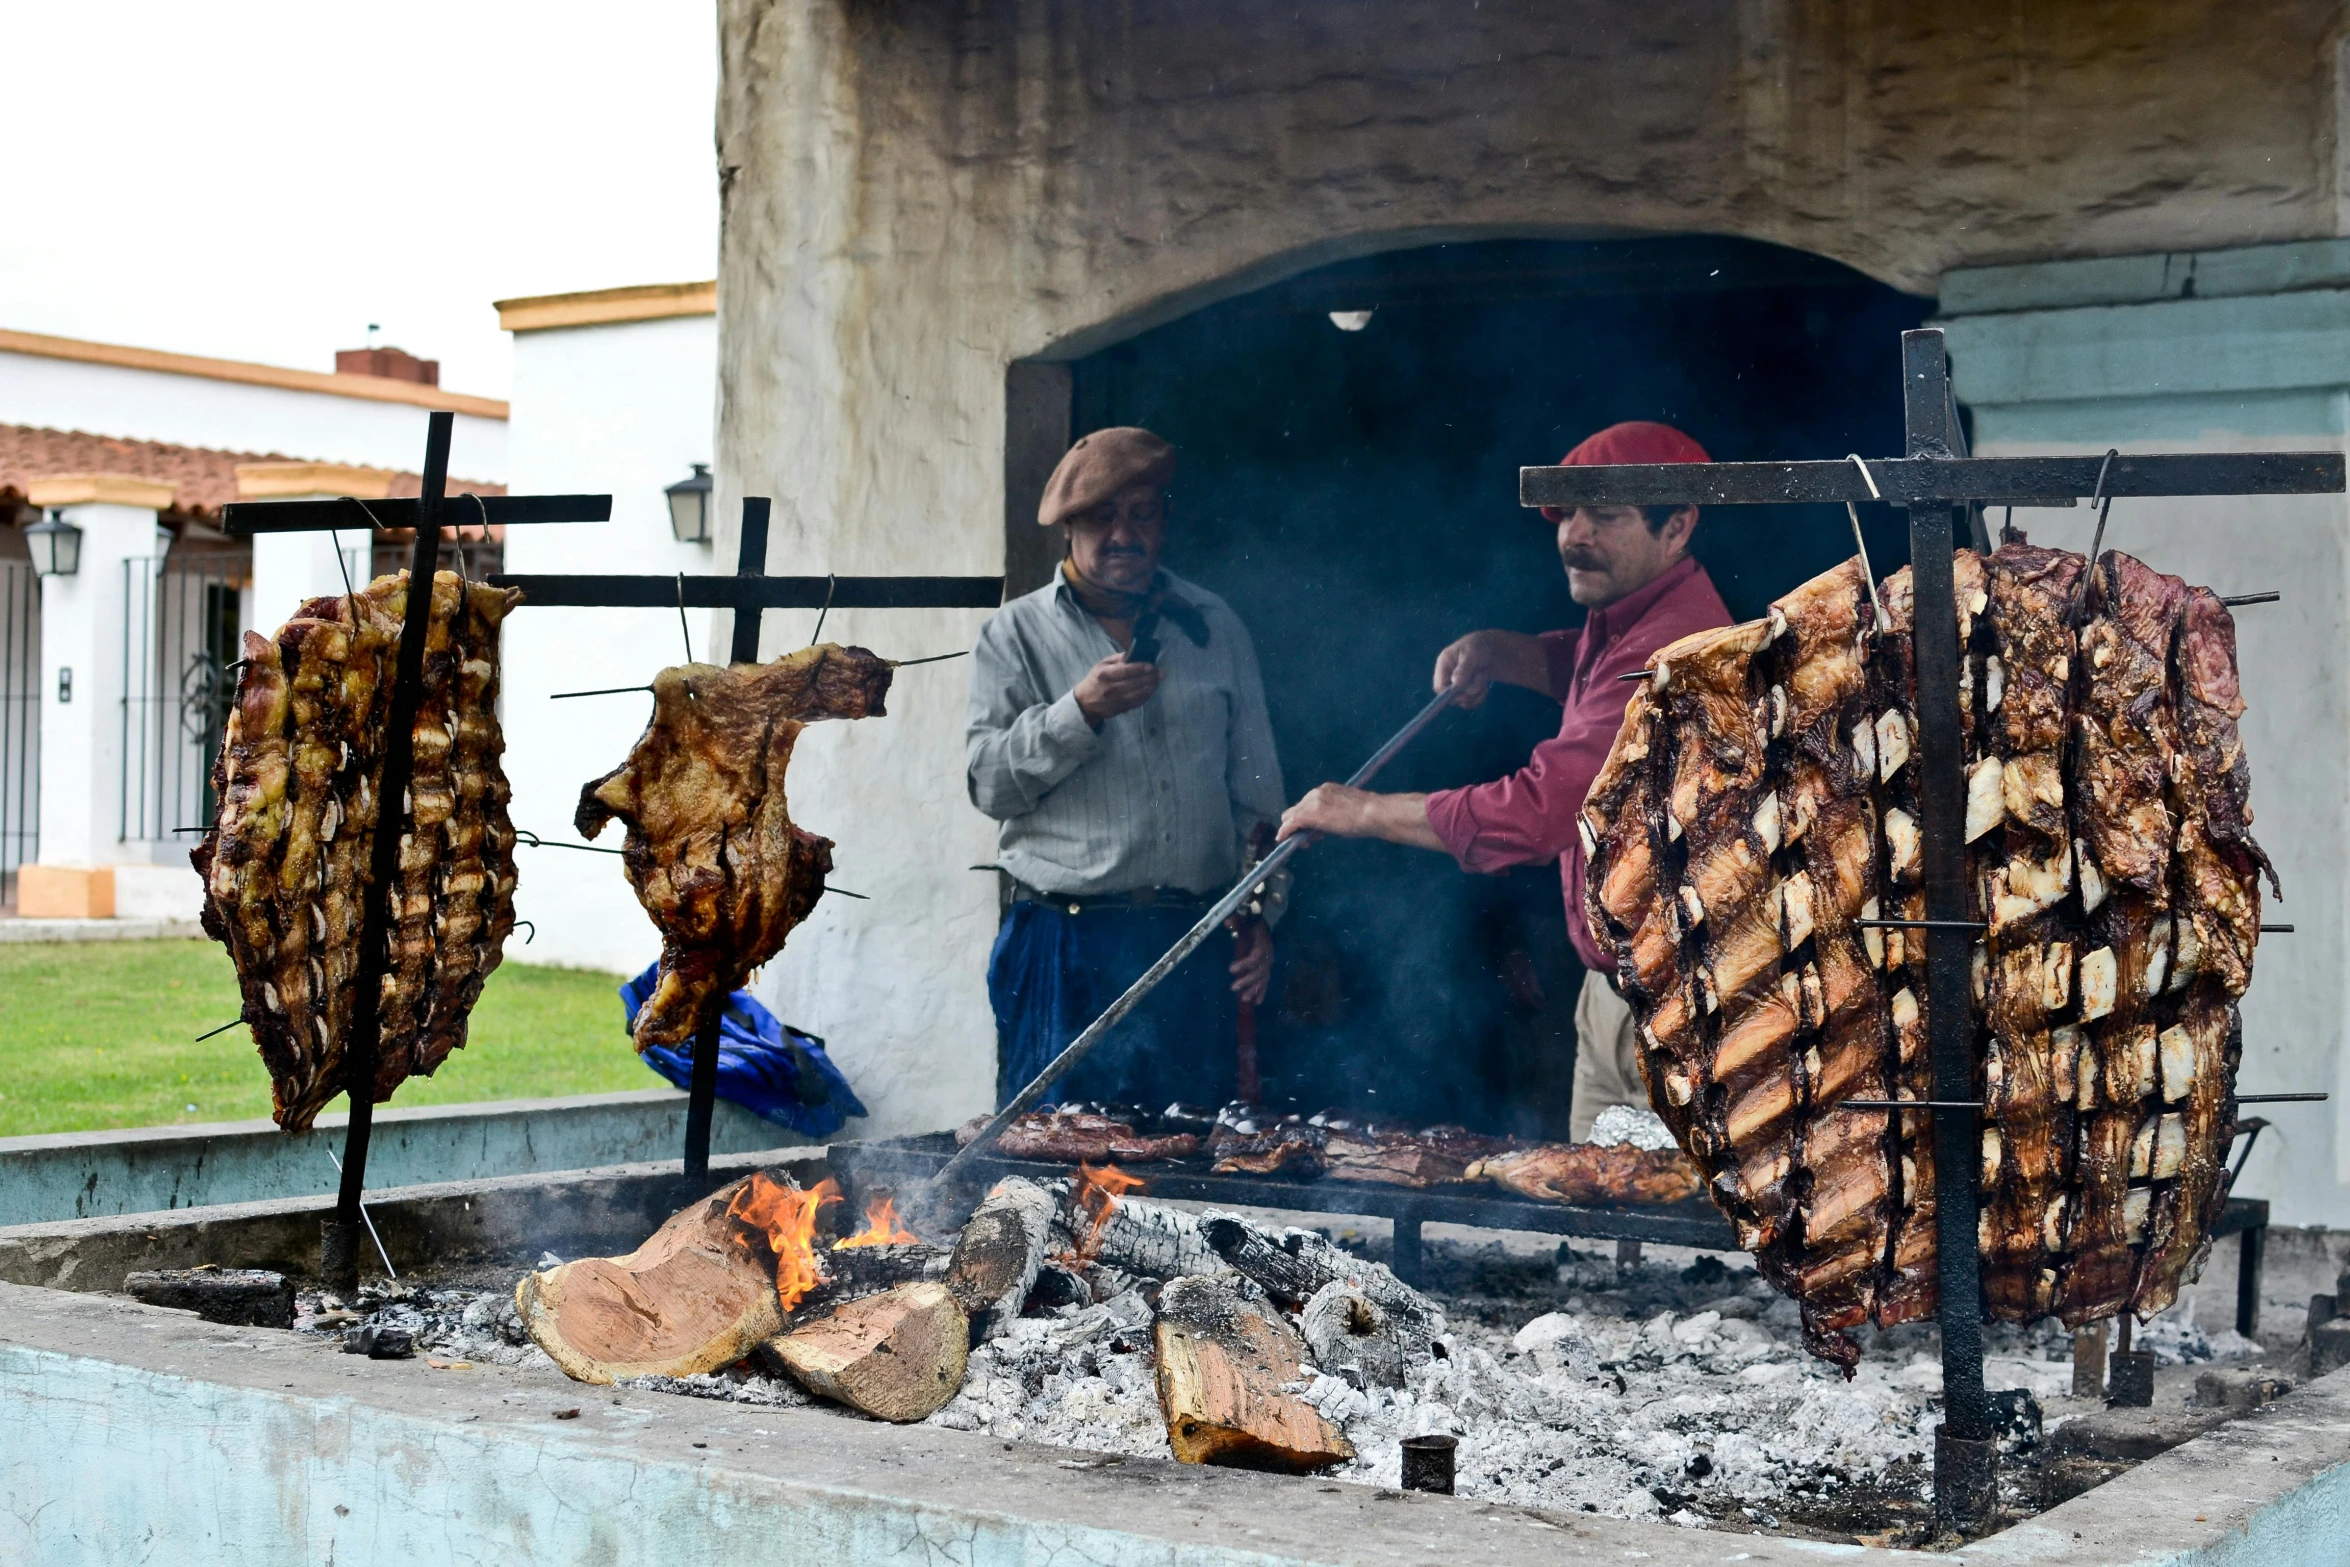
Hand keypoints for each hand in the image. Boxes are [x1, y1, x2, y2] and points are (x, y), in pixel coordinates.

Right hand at [1071, 653, 1159, 726]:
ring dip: (1151, 686)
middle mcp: (1111, 689)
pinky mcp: (1121, 709)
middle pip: (1135, 683)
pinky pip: (1138, 702)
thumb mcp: (1102, 664)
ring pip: (1138, 694)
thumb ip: (1118, 659)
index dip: (1140, 668)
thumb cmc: (1096, 679)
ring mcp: (1117, 701)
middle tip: (1161, 672)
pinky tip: (1151, 689)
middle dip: (1150, 677)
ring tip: (1158, 679)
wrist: (1086, 702)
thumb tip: (1134, 653)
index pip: (1125, 671)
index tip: (1151, 666)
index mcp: (1105, 675)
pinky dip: (1147, 695)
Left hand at [1229, 921, 1272, 1003]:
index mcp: (1263, 944)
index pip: (1256, 957)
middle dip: (1247, 981)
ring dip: (1254, 989)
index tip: (1231, 970)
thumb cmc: (1251, 924)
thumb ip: (1236, 921)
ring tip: (1243, 999)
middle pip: (1260, 971)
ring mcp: (1269, 964)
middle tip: (1233, 988)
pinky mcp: (1267, 969)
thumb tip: (1227, 922)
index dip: (1245, 964)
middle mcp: (1269, 956)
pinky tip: (1256, 1002)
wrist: (1263, 926)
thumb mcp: (1244, 920)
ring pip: (1263, 979)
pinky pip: (1266, 982)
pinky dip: (1262, 992)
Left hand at [1278, 784, 1444, 850]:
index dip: (1308, 818)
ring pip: (1291, 816)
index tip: (1316, 831)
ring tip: (1305, 843)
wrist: (1373, 813)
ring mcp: (1312, 803)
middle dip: (1300, 824)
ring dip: (1295, 830)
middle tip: (1310, 839)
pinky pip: (1290, 824)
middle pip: (1297, 809)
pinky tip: (1283, 839)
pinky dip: (1285, 832)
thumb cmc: (1369, 814)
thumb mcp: (1349, 809)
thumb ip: (1335, 812)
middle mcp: (1316, 792)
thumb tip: (1330, 821)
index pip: (1308, 803)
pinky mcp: (1309, 815)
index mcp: (1326, 789)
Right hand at [1433, 629, 1549, 707]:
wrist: (1504, 647)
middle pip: (1449, 694)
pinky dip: (1478, 697)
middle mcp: (1448, 671)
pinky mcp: (1468, 685)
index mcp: (1445, 660)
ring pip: (1460, 698)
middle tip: (1480, 687)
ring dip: (1474, 695)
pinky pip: (1469, 699)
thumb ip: (1465, 670)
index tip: (1464, 697)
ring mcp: (1458, 680)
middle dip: (1466, 694)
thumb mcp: (1477, 654)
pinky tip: (1486, 688)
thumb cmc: (1489, 645)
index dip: (1449, 693)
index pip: (1439, 684)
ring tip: (1484, 684)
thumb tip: (1455, 685)